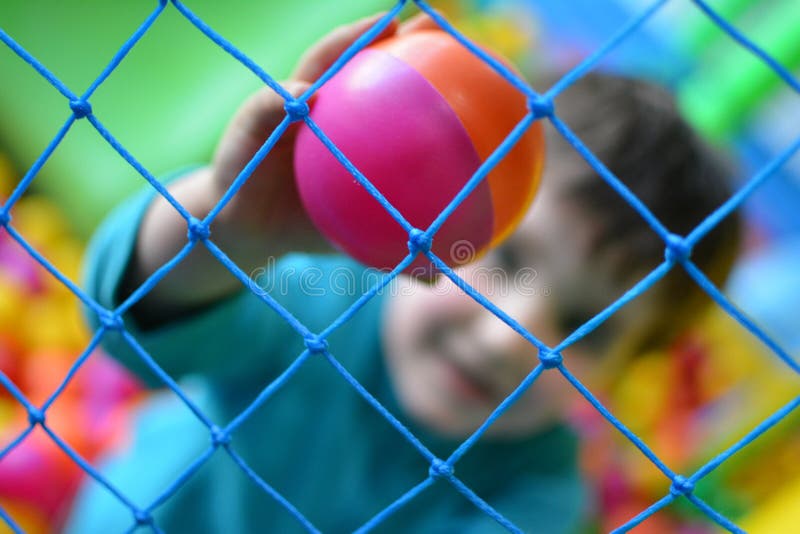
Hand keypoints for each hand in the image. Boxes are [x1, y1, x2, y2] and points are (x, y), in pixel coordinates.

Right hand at [129, 12, 437, 322]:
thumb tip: (437, 279)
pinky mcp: (248, 123)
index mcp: (349, 130)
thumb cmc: (307, 226)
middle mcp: (321, 110)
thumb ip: (390, 249)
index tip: (460, 52)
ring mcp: (285, 110)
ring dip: (340, 44)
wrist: (248, 233)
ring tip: (373, 28)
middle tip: (426, 22)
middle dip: (387, 36)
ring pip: (314, 67)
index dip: (421, 68)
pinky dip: (281, 100)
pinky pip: (264, 108)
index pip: (387, 90)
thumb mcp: (353, 238)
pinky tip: (302, 98)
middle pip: (356, 61)